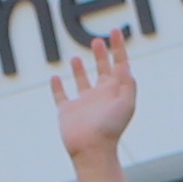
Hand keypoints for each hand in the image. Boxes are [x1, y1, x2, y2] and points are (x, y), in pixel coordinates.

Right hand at [50, 36, 138, 161]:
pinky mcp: (67, 111)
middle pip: (101, 70)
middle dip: (101, 55)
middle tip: (97, 40)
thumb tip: (125, 65)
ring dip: (79, 70)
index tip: (115, 31)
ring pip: (81, 82)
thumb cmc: (111, 128)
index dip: (118, 47)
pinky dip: (57, 87)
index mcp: (115, 91)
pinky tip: (55, 77)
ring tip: (76, 57)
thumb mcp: (126, 103)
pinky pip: (61, 96)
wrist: (92, 150)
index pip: (119, 64)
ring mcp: (83, 103)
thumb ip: (126, 83)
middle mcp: (100, 95)